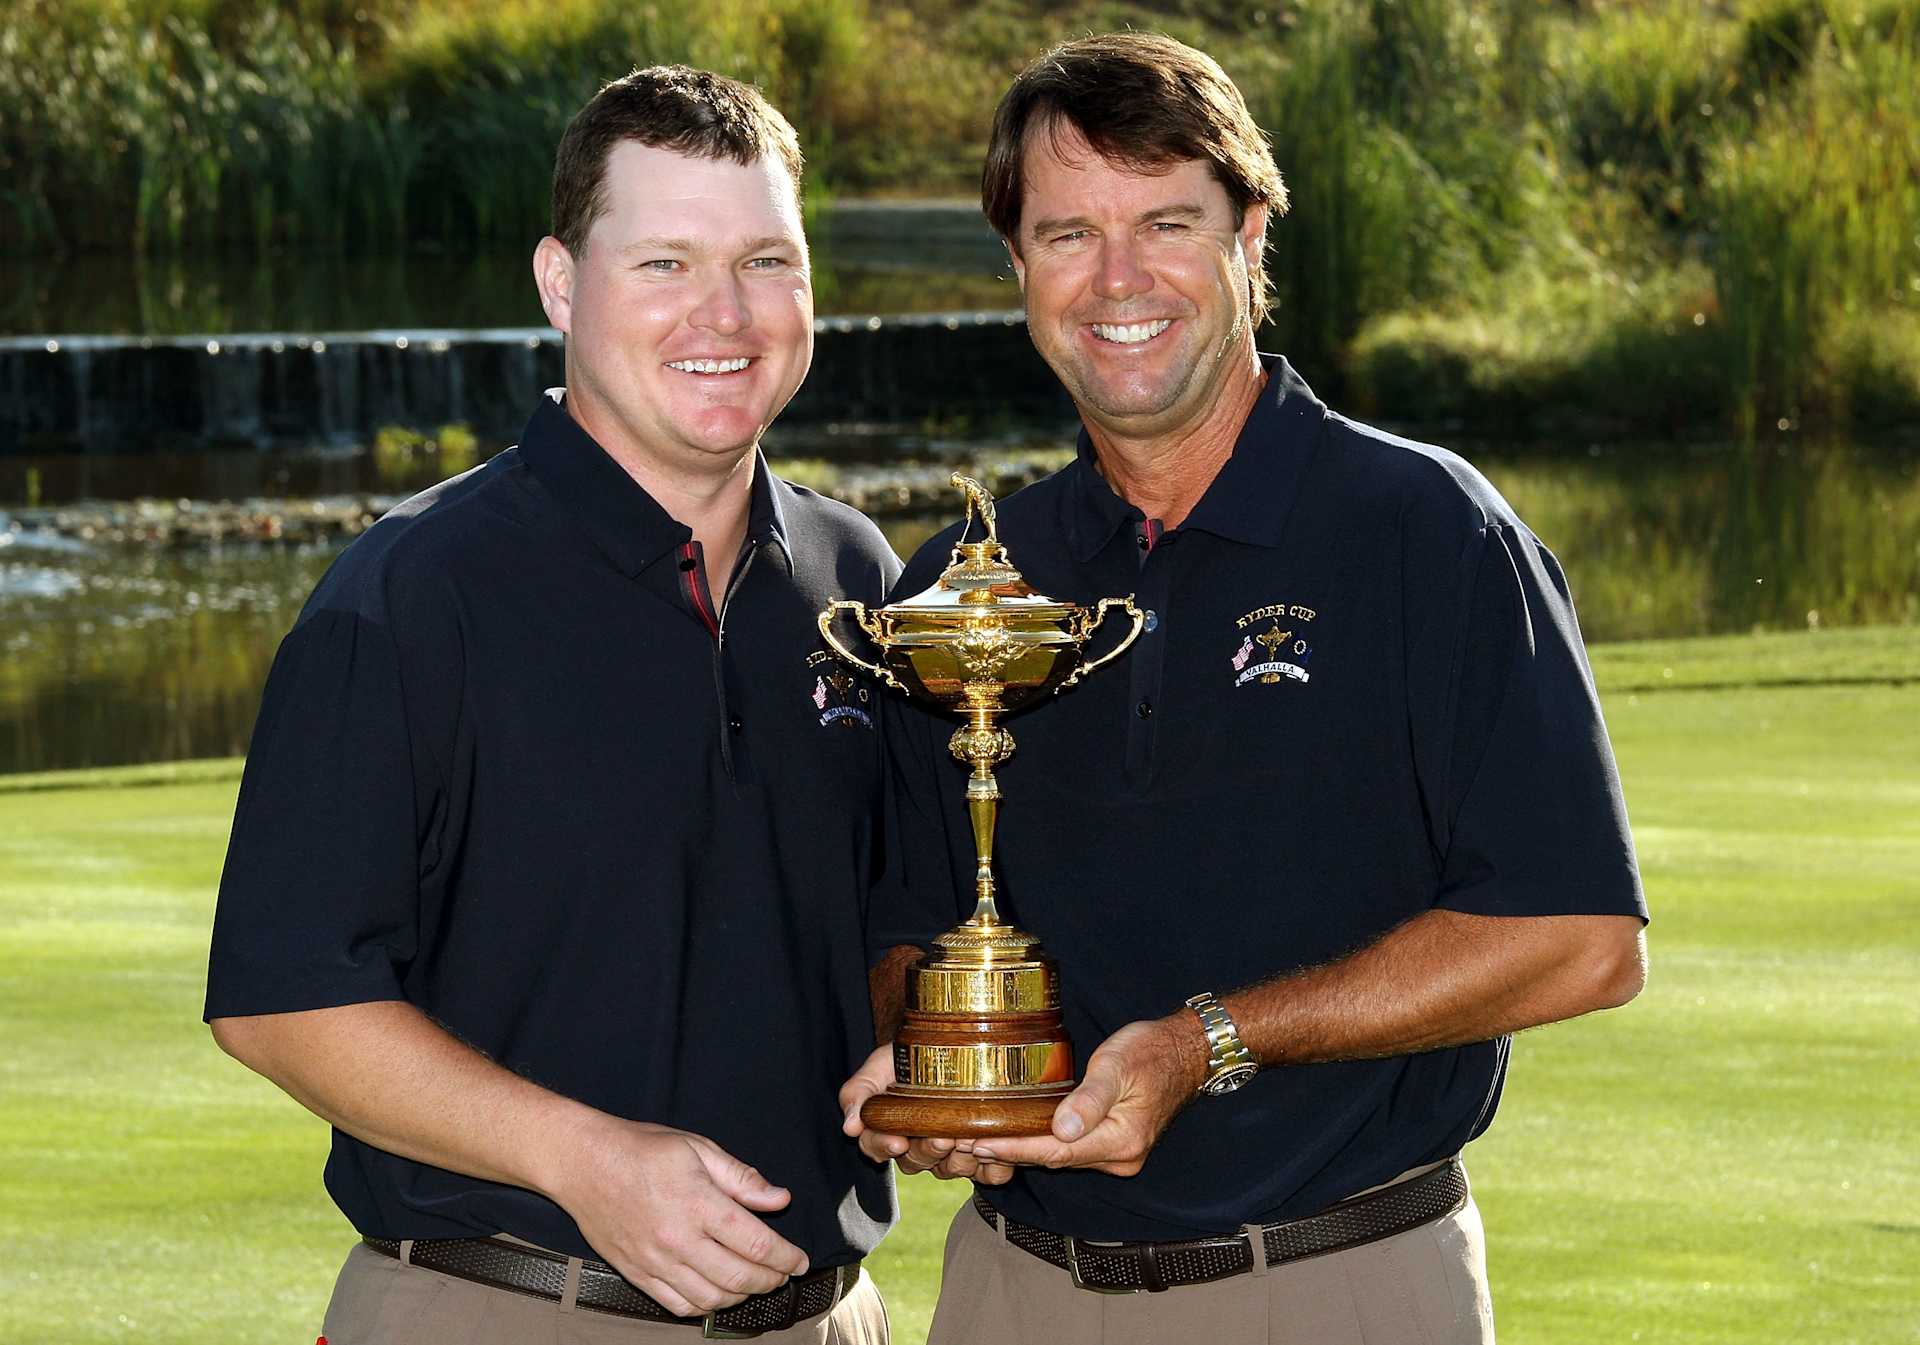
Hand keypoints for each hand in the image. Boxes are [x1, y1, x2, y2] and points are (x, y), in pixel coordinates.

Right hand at [553, 1116, 808, 1316]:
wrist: (583, 1163)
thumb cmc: (642, 1149)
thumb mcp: (698, 1148)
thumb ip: (741, 1178)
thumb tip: (779, 1199)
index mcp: (699, 1204)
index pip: (757, 1245)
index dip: (787, 1258)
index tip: (801, 1261)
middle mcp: (678, 1240)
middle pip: (739, 1278)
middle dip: (771, 1281)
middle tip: (784, 1274)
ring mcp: (655, 1262)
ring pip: (711, 1299)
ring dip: (741, 1296)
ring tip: (755, 1282)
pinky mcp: (637, 1274)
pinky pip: (677, 1305)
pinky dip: (704, 1306)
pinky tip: (718, 1293)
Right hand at [838, 1043, 1015, 1183]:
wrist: (958, 1042)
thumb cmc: (912, 1055)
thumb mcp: (880, 1065)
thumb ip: (859, 1092)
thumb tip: (849, 1128)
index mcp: (890, 1129)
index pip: (877, 1146)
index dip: (885, 1147)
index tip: (897, 1141)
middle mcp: (919, 1147)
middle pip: (915, 1162)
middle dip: (927, 1150)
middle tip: (941, 1137)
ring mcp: (951, 1154)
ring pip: (949, 1170)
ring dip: (958, 1159)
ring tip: (966, 1137)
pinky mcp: (985, 1158)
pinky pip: (990, 1175)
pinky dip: (993, 1169)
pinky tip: (992, 1150)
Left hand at [969, 1015, 1205, 1177]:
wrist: (1185, 1053)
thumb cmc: (1151, 1052)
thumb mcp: (1118, 1066)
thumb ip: (1090, 1099)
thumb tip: (1062, 1130)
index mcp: (1121, 1140)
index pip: (1056, 1151)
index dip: (1015, 1148)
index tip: (979, 1143)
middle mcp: (1119, 1156)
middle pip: (1054, 1160)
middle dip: (1010, 1152)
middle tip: (965, 1144)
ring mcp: (1117, 1154)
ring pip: (1060, 1157)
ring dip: (1022, 1150)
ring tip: (979, 1142)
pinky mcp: (1112, 1144)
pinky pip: (1070, 1150)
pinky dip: (1041, 1144)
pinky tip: (1015, 1136)